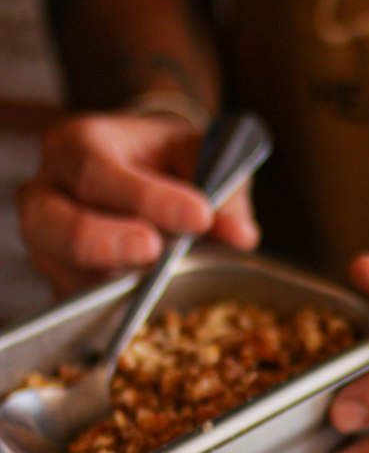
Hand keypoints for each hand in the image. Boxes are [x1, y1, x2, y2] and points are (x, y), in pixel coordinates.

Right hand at [18, 112, 260, 294]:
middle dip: (104, 241)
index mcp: (77, 145)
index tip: (199, 216)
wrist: (140, 170)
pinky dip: (112, 306)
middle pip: (52, 222)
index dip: (148, 197)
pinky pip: (77, 300)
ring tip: (157, 281)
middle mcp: (45, 192)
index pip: (97, 170)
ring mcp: (44, 242)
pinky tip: (149, 307)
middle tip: (154, 251)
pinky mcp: (58, 280)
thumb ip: (221, 189)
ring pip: (61, 269)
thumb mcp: (198, 156)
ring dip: (110, 279)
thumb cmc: (165, 159)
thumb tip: (240, 235)